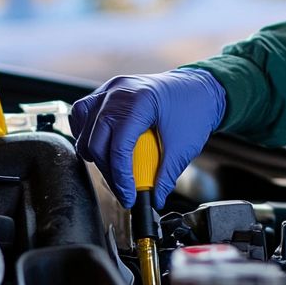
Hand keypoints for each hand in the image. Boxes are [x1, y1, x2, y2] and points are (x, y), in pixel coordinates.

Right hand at [69, 68, 225, 208]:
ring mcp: (111, 89)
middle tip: (123, 190)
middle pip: (96, 141)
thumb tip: (155, 197)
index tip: (129, 196)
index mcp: (140, 101)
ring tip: (114, 169)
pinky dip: (88, 133)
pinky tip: (102, 145)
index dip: (121, 177)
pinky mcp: (108, 91)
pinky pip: (84, 113)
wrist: (201, 86)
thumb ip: (167, 174)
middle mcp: (119, 92)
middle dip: (108, 172)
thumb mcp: (184, 146)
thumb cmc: (195, 108)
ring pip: (85, 128)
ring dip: (96, 154)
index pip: (118, 147)